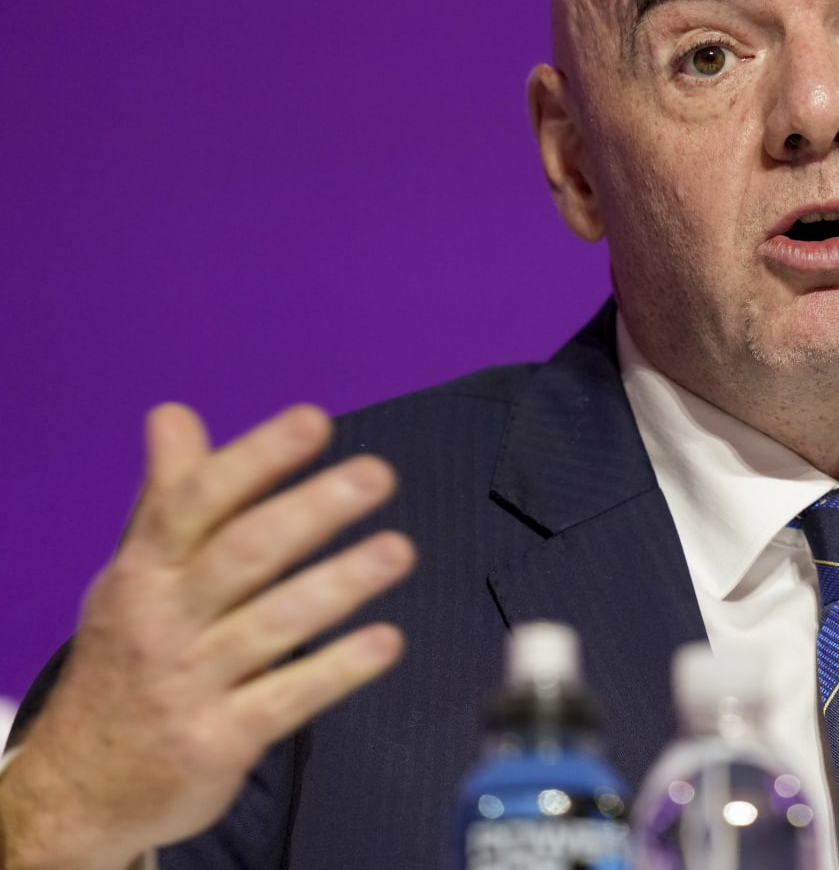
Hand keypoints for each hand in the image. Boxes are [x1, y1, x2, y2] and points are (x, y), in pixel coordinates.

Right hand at [0, 404, 415, 869]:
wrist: (74, 789)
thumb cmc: (125, 659)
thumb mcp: (133, 576)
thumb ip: (167, 497)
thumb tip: (172, 414)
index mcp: (144, 571)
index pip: (195, 501)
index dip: (256, 458)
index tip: (313, 422)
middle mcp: (163, 620)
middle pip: (241, 554)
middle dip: (310, 510)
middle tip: (376, 475)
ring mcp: (189, 683)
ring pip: (271, 624)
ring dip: (339, 584)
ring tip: (398, 550)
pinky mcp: (217, 741)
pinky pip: (287, 700)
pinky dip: (338, 669)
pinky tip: (386, 641)